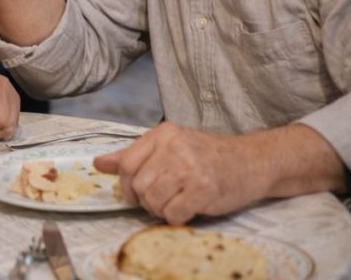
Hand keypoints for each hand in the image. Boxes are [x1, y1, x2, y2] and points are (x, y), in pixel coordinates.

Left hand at [93, 123, 265, 223]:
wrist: (252, 161)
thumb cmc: (208, 156)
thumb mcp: (169, 147)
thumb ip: (133, 155)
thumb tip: (98, 163)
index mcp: (163, 134)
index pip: (126, 163)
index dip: (124, 184)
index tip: (134, 193)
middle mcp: (175, 147)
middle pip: (138, 185)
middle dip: (144, 200)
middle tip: (161, 199)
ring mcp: (190, 167)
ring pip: (152, 200)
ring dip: (160, 210)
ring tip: (175, 203)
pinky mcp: (204, 188)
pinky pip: (173, 213)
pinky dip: (176, 218)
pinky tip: (187, 208)